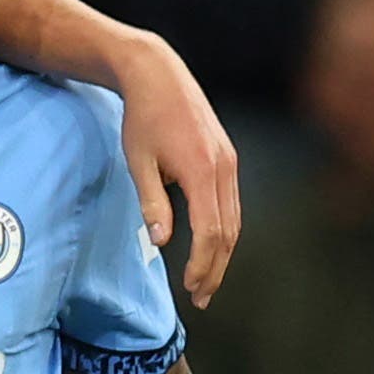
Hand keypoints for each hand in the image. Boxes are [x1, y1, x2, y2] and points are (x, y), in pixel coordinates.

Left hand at [113, 32, 239, 308]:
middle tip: (201, 298)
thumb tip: (161, 242)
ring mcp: (230, 162)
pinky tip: (209, 248)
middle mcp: (224, 168)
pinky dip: (223, 231)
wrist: (158, 75)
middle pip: (229, 232)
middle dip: (215, 268)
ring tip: (205, 281)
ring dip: (222, 254)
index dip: (203, 265)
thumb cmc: (141, 119)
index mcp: (202, 170)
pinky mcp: (227, 158)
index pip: (210, 231)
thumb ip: (152, 203)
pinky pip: (231, 204)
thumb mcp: (138, 162)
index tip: (191, 290)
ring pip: (234, 220)